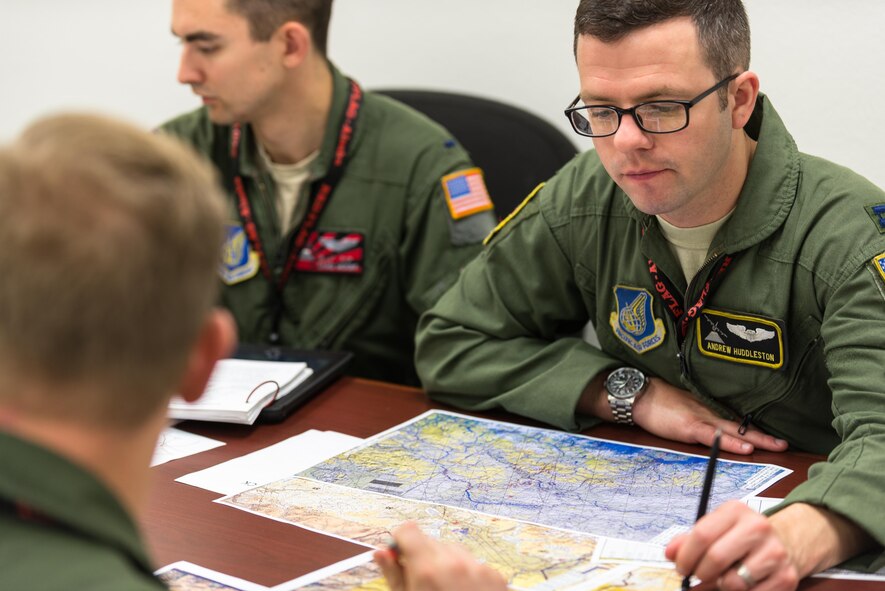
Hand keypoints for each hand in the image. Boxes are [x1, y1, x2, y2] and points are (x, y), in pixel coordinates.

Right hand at [374, 522, 507, 590]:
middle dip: (423, 557)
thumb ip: (394, 576)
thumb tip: (381, 553)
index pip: (408, 530)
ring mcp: (479, 568)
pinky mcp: (497, 576)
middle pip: (431, 542)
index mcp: (427, 569)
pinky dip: (467, 574)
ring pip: (454, 551)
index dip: (400, 541)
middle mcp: (454, 562)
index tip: (400, 556)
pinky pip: (475, 564)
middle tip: (422, 583)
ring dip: (446, 564)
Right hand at [581, 375, 788, 454]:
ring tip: (776, 446)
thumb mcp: (680, 408)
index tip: (772, 437)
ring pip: (734, 430)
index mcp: (706, 411)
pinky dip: (731, 442)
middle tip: (785, 443)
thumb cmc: (655, 401)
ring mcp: (700, 419)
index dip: (754, 429)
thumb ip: (695, 416)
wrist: (638, 394)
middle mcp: (708, 413)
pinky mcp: (690, 426)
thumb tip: (707, 428)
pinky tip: (745, 448)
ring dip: (755, 438)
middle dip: (763, 436)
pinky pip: (714, 436)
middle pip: (741, 425)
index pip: (735, 421)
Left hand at [666, 501, 799, 590]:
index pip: (702, 534)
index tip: (680, 568)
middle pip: (716, 558)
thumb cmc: (739, 537)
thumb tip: (670, 553)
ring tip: (719, 579)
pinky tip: (739, 584)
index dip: (685, 556)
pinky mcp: (786, 577)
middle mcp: (758, 528)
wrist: (782, 543)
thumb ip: (688, 540)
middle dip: (700, 573)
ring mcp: (774, 553)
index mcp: (736, 510)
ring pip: (732, 582)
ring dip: (719, 586)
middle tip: (697, 577)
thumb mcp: (715, 529)